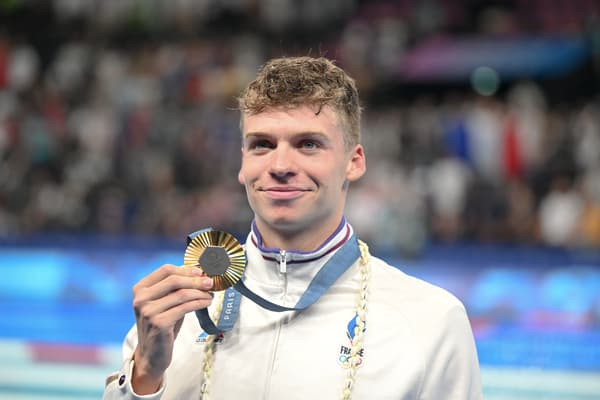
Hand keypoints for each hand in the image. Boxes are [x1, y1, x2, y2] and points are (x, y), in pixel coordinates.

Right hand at [130, 264, 212, 393]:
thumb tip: (200, 274)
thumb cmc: (162, 325)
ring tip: (210, 295)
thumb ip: (176, 288)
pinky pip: (185, 307)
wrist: (152, 354)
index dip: (185, 270)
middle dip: (195, 280)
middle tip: (210, 282)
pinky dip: (199, 303)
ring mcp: (148, 311)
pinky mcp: (159, 323)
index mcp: (140, 289)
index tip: (201, 272)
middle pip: (174, 280)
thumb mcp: (165, 302)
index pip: (165, 270)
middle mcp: (141, 298)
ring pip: (181, 294)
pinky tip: (206, 303)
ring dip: (200, 293)